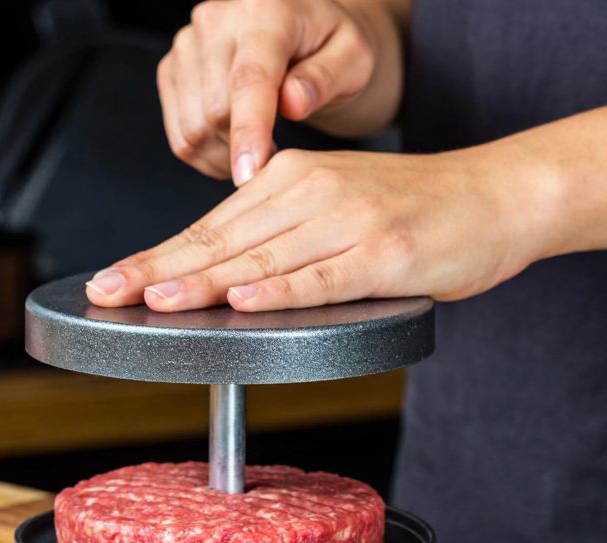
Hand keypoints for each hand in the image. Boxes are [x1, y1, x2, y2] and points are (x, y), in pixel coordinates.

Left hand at [85, 147, 553, 310]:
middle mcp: (314, 191)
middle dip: (159, 270)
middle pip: (222, 239)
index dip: (157, 254)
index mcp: (293, 177)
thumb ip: (284, 226)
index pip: (211, 224)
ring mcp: (349, 222)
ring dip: (204, 282)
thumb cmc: (418, 208)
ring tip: (156, 300)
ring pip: (261, 257)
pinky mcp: (384, 255)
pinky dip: (279, 290)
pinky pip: (322, 277)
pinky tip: (243, 300)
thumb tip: (224, 266)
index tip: (112, 279)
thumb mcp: (338, 199)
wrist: (500, 195)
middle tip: (107, 292)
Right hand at [160, 0, 405, 183]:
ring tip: (260, 148)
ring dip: (226, 157)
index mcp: (264, 11)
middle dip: (247, 148)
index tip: (250, 174)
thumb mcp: (353, 59)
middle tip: (280, 155)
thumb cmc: (333, 49)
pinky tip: (236, 147)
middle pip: (215, 111)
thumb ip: (326, 78)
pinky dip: (207, 155)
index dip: (248, 131)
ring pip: (193, 129)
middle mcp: (215, 20)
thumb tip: (292, 102)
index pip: (249, 80)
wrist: (305, 35)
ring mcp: (187, 45)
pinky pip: (180, 136)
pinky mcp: (172, 70)